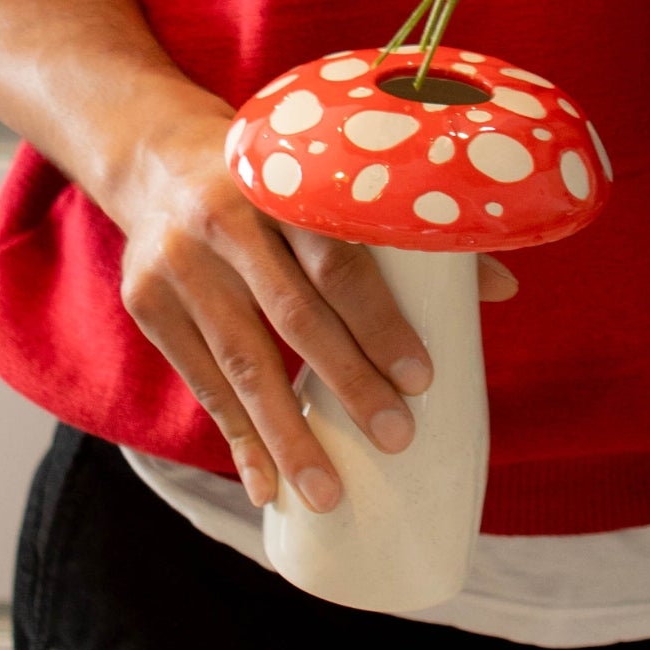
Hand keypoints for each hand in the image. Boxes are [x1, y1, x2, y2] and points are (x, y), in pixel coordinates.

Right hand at [111, 99, 516, 512]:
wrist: (155, 157)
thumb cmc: (270, 179)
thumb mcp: (323, 182)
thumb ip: (403, 231)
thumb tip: (503, 287)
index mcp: (281, 183)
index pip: (337, 258)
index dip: (379, 321)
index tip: (422, 378)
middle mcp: (224, 220)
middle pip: (293, 315)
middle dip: (347, 383)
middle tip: (397, 438)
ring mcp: (178, 265)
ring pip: (240, 362)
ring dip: (286, 434)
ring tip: (328, 491)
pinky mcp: (146, 304)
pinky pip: (202, 382)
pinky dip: (237, 438)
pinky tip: (266, 484)